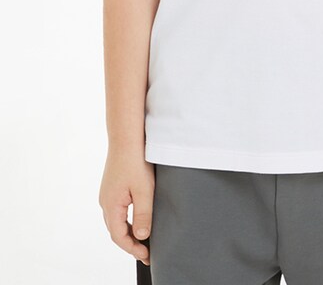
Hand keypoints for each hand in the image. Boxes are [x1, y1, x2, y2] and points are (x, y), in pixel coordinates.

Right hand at [98, 149, 154, 265]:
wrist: (126, 137)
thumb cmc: (136, 161)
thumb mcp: (144, 190)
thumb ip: (143, 214)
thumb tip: (142, 236)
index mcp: (111, 205)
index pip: (119, 236)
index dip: (133, 248)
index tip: (147, 256)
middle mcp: (105, 201)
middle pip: (116, 231)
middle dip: (130, 244)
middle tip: (146, 253)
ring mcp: (107, 194)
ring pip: (116, 221)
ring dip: (128, 232)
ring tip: (144, 240)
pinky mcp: (112, 187)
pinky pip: (117, 210)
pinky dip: (126, 220)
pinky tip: (137, 220)